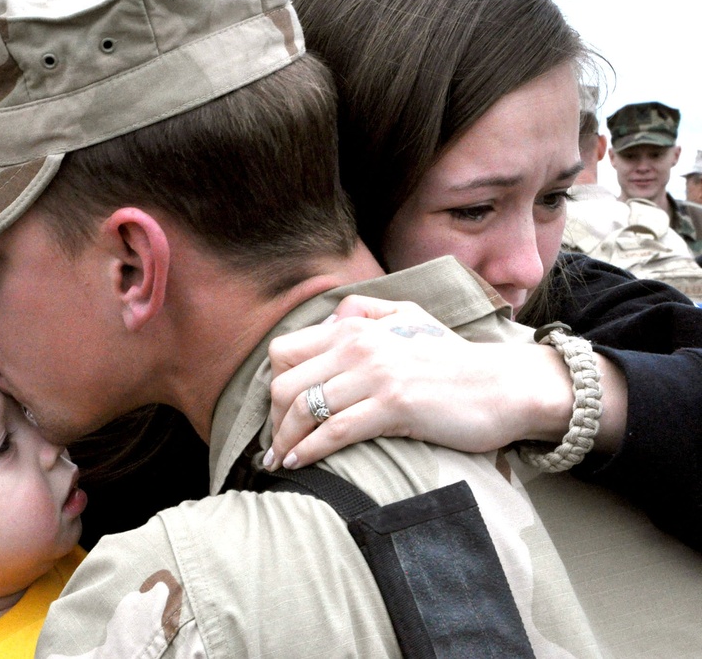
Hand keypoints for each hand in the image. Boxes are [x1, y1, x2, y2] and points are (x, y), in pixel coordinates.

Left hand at [264, 296, 573, 469]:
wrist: (505, 385)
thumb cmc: (454, 360)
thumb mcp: (409, 319)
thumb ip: (368, 312)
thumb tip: (332, 319)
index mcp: (356, 327)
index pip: (284, 351)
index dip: (274, 385)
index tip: (278, 413)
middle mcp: (359, 346)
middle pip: (285, 384)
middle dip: (273, 420)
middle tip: (275, 446)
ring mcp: (376, 374)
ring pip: (303, 408)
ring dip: (283, 442)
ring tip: (279, 462)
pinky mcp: (394, 405)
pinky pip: (333, 431)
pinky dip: (308, 451)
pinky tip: (298, 465)